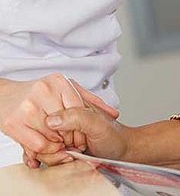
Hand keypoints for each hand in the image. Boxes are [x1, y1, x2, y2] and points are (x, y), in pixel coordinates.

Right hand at [0, 74, 119, 167]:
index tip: (81, 138)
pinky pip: (37, 145)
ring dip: (57, 147)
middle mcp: (43, 91)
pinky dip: (44, 151)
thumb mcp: (68, 91)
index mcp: (59, 82)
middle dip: (70, 140)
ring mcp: (27, 106)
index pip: (79, 111)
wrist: (2, 95)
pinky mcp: (12, 122)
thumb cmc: (38, 95)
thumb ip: (91, 101)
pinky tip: (45, 147)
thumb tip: (114, 112)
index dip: (81, 129)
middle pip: (66, 126)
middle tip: (70, 144)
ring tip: (58, 145)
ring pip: (51, 138)